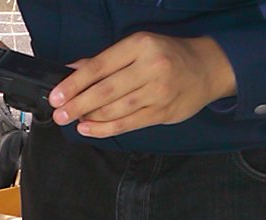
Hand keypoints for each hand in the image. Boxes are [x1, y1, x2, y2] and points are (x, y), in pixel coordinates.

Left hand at [48, 32, 236, 137]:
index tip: (56, 95)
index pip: (99, 67)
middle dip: (77, 104)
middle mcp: (151, 68)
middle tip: (59, 113)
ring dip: (89, 118)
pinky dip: (105, 128)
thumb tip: (71, 70)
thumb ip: (104, 61)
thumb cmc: (167, 55)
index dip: (74, 84)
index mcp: (140, 46)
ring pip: (115, 110)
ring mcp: (158, 92)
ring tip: (72, 120)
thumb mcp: (137, 47)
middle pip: (105, 91)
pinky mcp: (163, 112)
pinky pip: (128, 124)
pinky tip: (89, 129)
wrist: (209, 68)